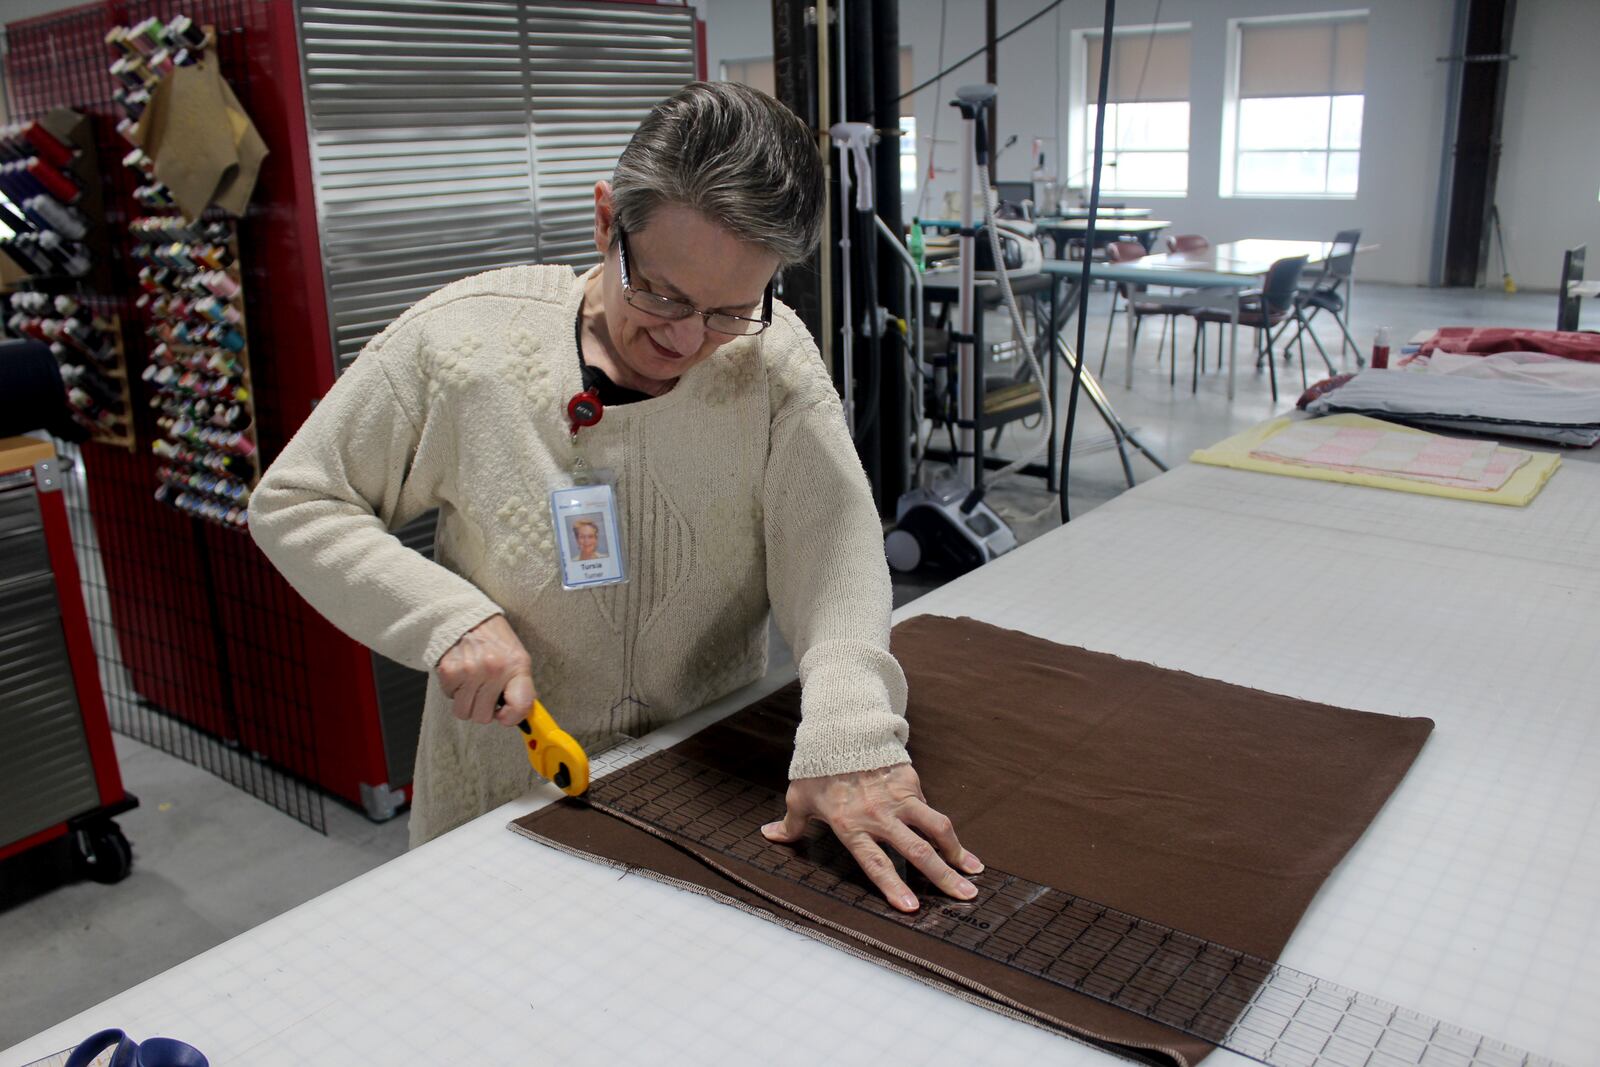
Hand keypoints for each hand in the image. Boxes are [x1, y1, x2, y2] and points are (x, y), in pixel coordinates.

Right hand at [436, 615, 535, 725]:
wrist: (466, 617)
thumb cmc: (494, 640)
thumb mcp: (517, 658)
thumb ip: (521, 687)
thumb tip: (523, 716)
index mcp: (516, 666)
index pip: (520, 706)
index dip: (512, 718)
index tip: (505, 716)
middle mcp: (494, 669)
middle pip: (484, 717)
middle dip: (483, 709)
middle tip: (484, 691)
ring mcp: (470, 671)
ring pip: (464, 712)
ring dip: (467, 702)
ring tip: (472, 683)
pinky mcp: (449, 671)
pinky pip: (450, 698)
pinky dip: (454, 690)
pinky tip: (461, 674)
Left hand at [760, 763, 982, 912]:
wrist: (838, 727)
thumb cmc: (816, 768)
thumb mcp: (799, 797)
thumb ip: (789, 823)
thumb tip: (768, 836)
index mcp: (851, 826)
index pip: (876, 863)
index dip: (893, 887)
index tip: (912, 909)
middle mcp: (879, 815)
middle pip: (916, 852)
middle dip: (943, 877)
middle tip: (966, 896)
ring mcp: (898, 798)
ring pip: (935, 828)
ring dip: (957, 851)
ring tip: (974, 871)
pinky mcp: (910, 781)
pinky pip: (929, 808)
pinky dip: (943, 828)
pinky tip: (955, 844)